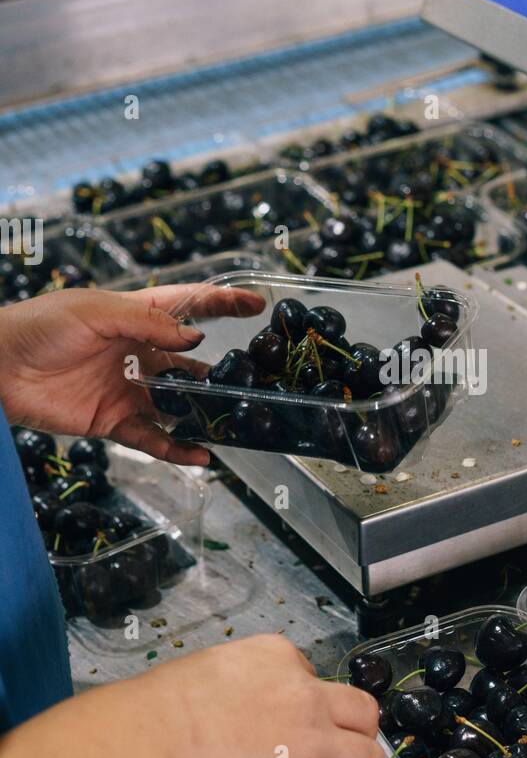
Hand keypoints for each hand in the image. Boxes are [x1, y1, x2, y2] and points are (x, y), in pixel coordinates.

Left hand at [0, 283, 263, 464]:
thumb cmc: (40, 327)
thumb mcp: (97, 312)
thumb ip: (148, 323)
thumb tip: (193, 339)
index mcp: (134, 315)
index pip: (188, 306)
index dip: (222, 302)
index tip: (256, 304)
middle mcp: (136, 351)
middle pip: (189, 361)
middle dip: (221, 369)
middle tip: (254, 378)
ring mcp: (127, 387)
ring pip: (176, 402)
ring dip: (203, 412)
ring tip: (234, 420)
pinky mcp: (112, 420)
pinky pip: (152, 437)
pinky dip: (176, 448)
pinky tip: (200, 455)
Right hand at [1, 634, 382, 757]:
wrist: (156, 735)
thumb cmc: (164, 702)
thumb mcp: (215, 667)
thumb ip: (245, 681)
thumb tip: (244, 707)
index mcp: (280, 655)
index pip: (312, 677)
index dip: (305, 704)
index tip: (288, 724)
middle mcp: (307, 691)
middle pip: (363, 710)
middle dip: (359, 734)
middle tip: (340, 755)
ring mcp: (311, 737)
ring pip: (369, 757)